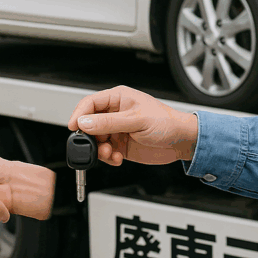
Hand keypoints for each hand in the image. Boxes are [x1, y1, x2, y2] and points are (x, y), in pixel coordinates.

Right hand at [67, 86, 198, 165]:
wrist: (183, 142)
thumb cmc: (167, 123)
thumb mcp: (137, 120)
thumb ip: (109, 122)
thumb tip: (85, 122)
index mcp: (118, 99)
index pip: (90, 103)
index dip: (79, 114)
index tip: (74, 127)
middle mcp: (115, 114)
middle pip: (89, 123)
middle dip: (90, 137)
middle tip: (94, 145)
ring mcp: (117, 130)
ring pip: (95, 140)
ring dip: (99, 149)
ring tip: (109, 153)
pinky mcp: (120, 146)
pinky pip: (104, 152)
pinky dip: (107, 157)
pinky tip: (117, 158)